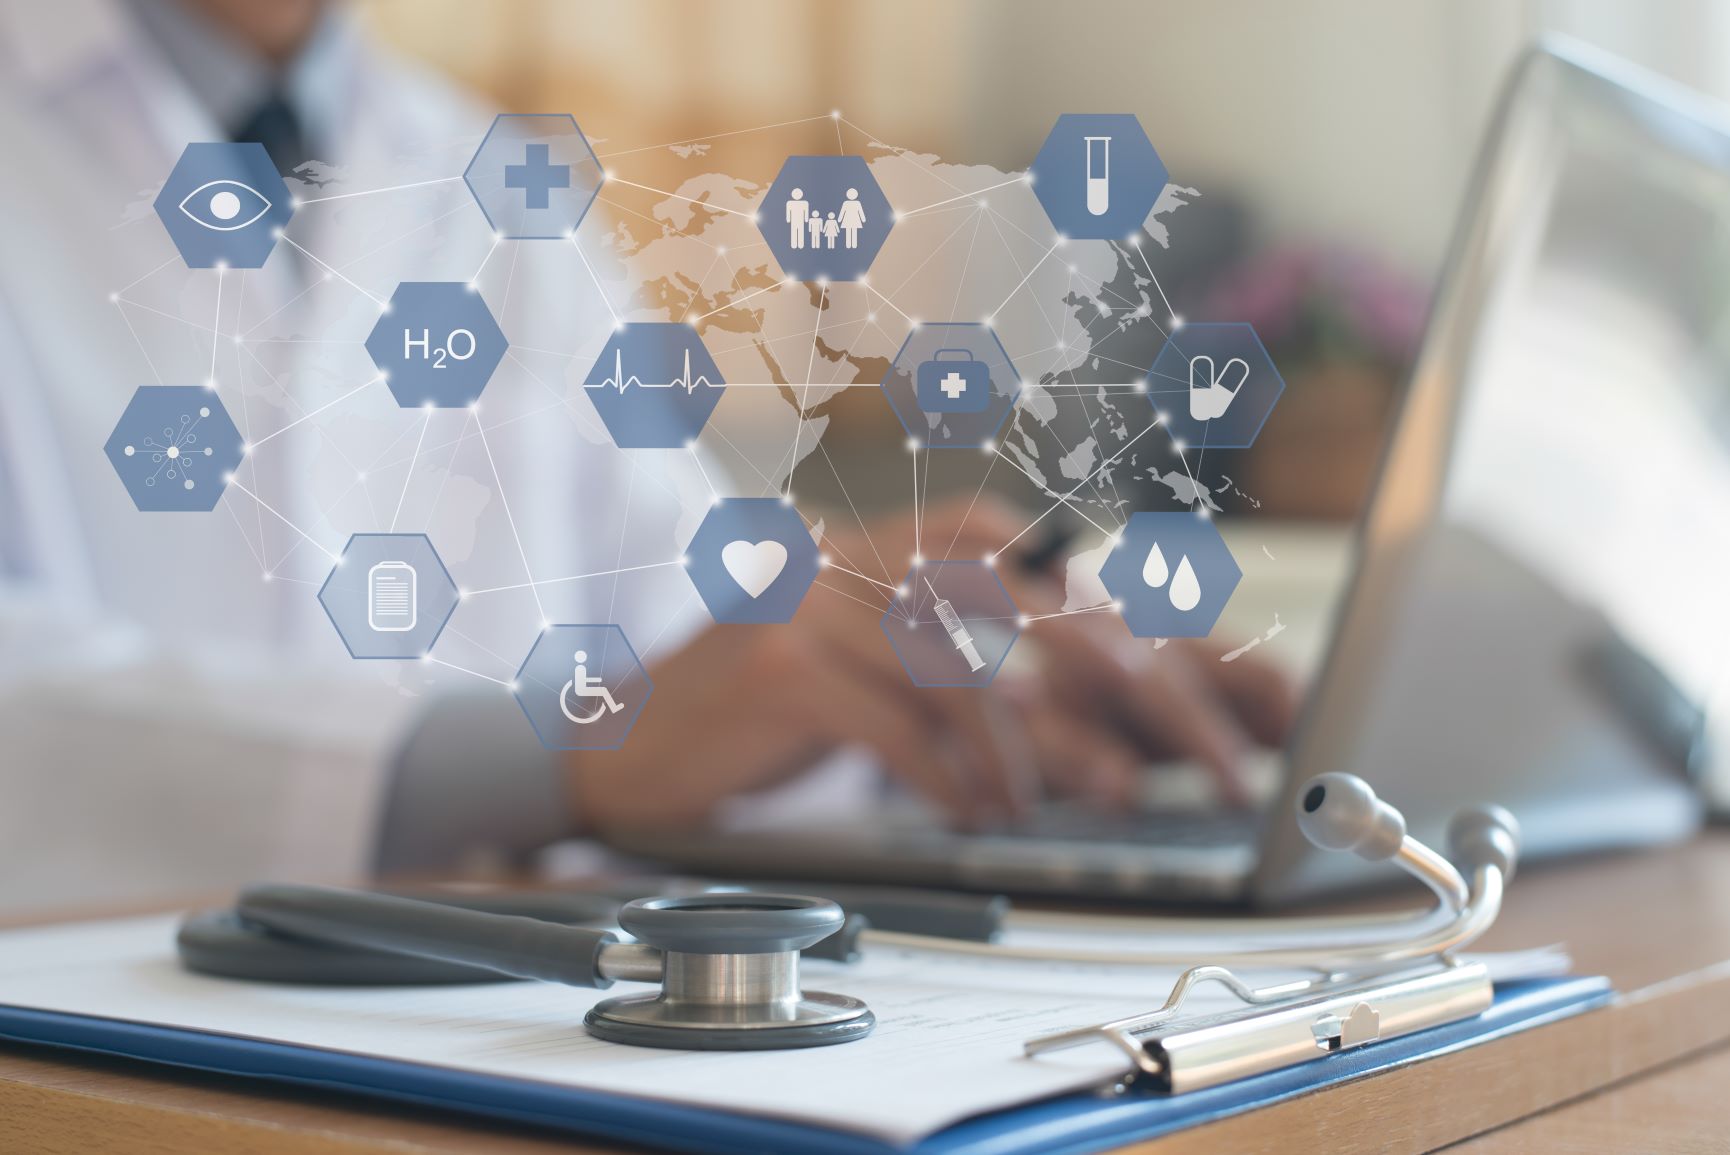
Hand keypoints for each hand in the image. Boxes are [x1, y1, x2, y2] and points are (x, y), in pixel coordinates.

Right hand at [566, 494, 1296, 831]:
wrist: (635, 728)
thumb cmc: (785, 700)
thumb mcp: (891, 661)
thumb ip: (985, 660)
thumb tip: (1117, 701)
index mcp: (906, 538)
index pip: (1047, 564)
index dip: (1134, 626)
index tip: (1202, 703)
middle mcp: (867, 550)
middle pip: (1029, 599)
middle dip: (1123, 686)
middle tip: (1180, 770)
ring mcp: (817, 599)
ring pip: (964, 662)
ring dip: (1027, 750)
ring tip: (1059, 807)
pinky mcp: (774, 664)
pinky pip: (890, 719)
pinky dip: (945, 775)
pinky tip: (971, 814)